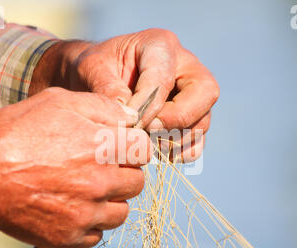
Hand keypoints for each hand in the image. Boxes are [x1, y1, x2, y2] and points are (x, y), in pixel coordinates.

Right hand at [0, 88, 151, 247]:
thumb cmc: (16, 134)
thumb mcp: (59, 102)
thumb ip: (102, 107)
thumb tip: (129, 118)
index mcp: (103, 147)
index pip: (144, 151)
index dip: (133, 147)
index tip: (121, 150)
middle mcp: (101, 182)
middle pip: (137, 182)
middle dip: (124, 174)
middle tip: (102, 170)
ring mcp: (87, 213)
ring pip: (121, 212)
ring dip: (110, 202)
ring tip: (87, 192)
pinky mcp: (71, 236)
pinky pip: (97, 234)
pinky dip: (89, 224)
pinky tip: (72, 210)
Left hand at [30, 29, 219, 161]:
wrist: (95, 79)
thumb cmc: (94, 69)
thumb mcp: (90, 69)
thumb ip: (106, 89)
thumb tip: (129, 118)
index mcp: (160, 45)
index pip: (164, 78)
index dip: (148, 105)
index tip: (129, 124)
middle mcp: (185, 66)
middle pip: (205, 93)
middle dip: (177, 119)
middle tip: (147, 132)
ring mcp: (192, 93)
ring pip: (203, 119)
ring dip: (178, 139)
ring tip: (148, 145)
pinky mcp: (190, 117)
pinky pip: (198, 138)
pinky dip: (182, 151)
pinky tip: (159, 153)